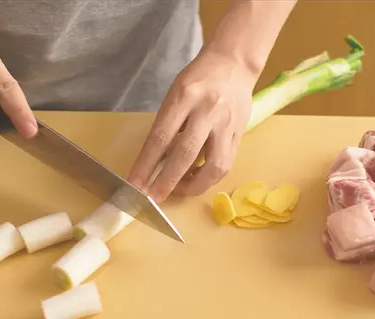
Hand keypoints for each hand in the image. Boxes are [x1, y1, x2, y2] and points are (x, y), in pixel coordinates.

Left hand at [128, 49, 258, 201]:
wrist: (234, 64)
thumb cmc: (199, 78)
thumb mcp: (175, 93)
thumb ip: (167, 125)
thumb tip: (155, 161)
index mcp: (185, 97)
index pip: (160, 136)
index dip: (146, 164)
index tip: (135, 183)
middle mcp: (207, 111)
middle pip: (186, 153)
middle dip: (167, 181)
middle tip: (153, 197)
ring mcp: (226, 124)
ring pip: (213, 165)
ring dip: (194, 185)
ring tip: (178, 190)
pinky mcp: (239, 134)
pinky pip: (225, 164)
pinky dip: (209, 178)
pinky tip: (197, 180)